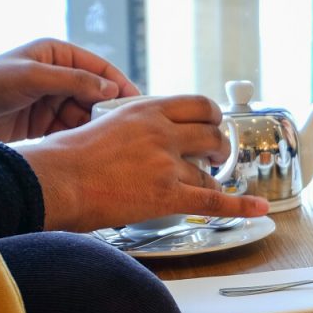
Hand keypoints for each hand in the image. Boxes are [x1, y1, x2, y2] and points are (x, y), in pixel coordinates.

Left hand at [0, 38, 140, 142]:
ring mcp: (51, 100)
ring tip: (109, 141)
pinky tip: (90, 148)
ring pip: (86, 114)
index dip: (120, 85)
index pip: (100, 69)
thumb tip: (111, 90)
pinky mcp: (43, 124)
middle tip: (125, 128)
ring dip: (96, 126)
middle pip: (96, 93)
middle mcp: (58, 76)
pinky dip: (81, 138)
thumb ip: (73, 81)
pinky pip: (70, 129)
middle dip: (109, 110)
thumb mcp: (32, 77)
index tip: (139, 104)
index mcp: (57, 55)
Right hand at [16, 95, 269, 232]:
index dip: (211, 117)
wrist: (54, 181)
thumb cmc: (65, 157)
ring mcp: (167, 163)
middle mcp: (162, 132)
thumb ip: (132, 127)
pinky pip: (213, 200)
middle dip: (218, 145)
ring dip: (213, 177)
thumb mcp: (104, 123)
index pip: (197, 105)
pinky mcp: (167, 194)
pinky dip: (241, 205)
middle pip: (212, 133)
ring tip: (211, 181)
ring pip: (210, 169)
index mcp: (146, 109)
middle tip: (214, 155)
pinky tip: (259, 208)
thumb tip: (141, 138)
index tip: (210, 125)